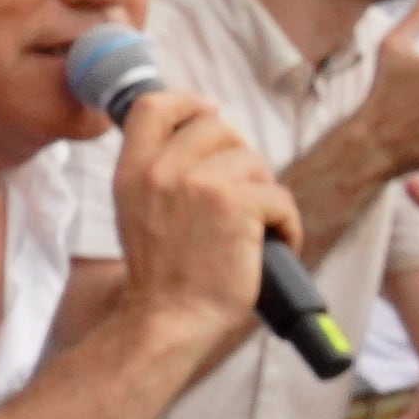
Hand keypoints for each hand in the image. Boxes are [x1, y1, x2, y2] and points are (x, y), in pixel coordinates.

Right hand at [101, 89, 296, 359]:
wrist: (168, 316)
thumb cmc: (162, 271)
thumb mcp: (136, 208)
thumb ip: (157, 170)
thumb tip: (204, 129)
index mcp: (131, 170)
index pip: (153, 106)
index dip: (188, 101)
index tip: (208, 113)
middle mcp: (160, 171)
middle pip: (216, 126)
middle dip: (239, 155)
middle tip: (243, 193)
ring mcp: (197, 185)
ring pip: (254, 163)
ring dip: (265, 195)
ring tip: (257, 228)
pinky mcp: (235, 205)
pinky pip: (279, 197)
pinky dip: (286, 224)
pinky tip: (275, 243)